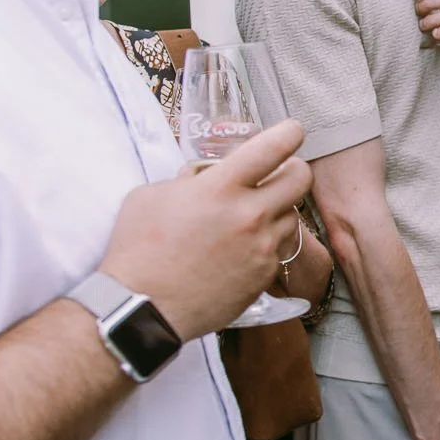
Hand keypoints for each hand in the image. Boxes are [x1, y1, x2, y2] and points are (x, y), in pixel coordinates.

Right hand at [100, 121, 310, 339]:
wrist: (143, 307)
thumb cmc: (139, 248)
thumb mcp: (152, 195)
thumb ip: (188, 179)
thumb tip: (207, 175)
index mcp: (221, 187)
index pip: (273, 147)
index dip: (289, 133)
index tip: (292, 131)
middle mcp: (250, 214)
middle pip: (301, 178)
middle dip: (292, 169)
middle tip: (276, 174)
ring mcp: (261, 247)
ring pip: (291, 215)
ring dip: (276, 210)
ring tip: (247, 219)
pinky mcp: (264, 275)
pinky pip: (277, 248)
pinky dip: (264, 244)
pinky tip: (238, 251)